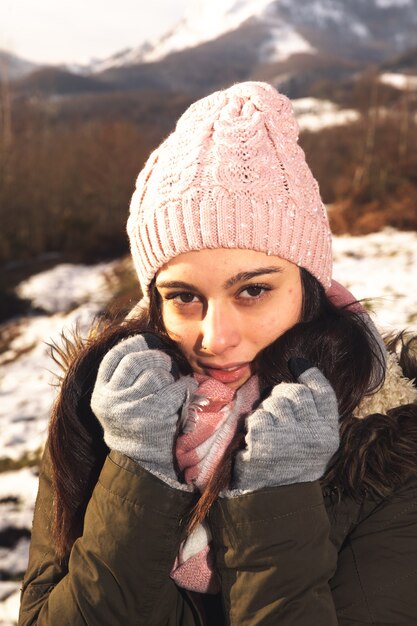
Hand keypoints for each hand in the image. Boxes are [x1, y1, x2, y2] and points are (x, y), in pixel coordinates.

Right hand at [90, 333, 196, 484]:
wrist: (142, 464)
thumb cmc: (135, 425)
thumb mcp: (117, 402)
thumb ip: (123, 378)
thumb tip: (143, 343)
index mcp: (101, 394)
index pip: (113, 358)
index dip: (131, 344)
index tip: (145, 341)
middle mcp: (112, 400)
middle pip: (135, 361)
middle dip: (155, 357)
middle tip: (166, 362)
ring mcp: (131, 408)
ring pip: (155, 374)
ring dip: (171, 374)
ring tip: (176, 380)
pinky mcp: (154, 416)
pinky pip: (174, 389)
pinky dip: (185, 386)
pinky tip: (188, 388)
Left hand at [231, 359, 339, 491]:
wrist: (274, 498)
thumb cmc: (292, 463)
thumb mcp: (314, 441)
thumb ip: (312, 411)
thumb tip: (301, 367)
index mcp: (328, 434)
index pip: (323, 393)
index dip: (310, 374)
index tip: (298, 364)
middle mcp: (312, 435)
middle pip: (295, 393)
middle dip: (281, 395)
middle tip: (277, 411)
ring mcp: (289, 438)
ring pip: (274, 402)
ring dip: (266, 412)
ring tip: (268, 431)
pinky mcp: (265, 442)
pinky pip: (257, 416)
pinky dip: (253, 425)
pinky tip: (257, 440)